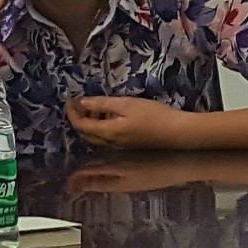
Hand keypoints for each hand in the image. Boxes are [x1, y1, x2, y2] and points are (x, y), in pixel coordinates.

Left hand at [68, 94, 193, 149]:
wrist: (177, 133)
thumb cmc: (153, 116)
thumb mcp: (126, 105)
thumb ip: (103, 105)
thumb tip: (82, 103)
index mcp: (108, 133)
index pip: (81, 126)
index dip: (72, 113)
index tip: (69, 99)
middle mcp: (110, 143)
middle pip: (86, 134)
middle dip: (80, 118)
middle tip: (81, 102)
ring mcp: (120, 147)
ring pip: (97, 137)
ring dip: (92, 122)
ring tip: (98, 106)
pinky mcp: (128, 146)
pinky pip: (108, 138)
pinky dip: (103, 127)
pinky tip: (112, 116)